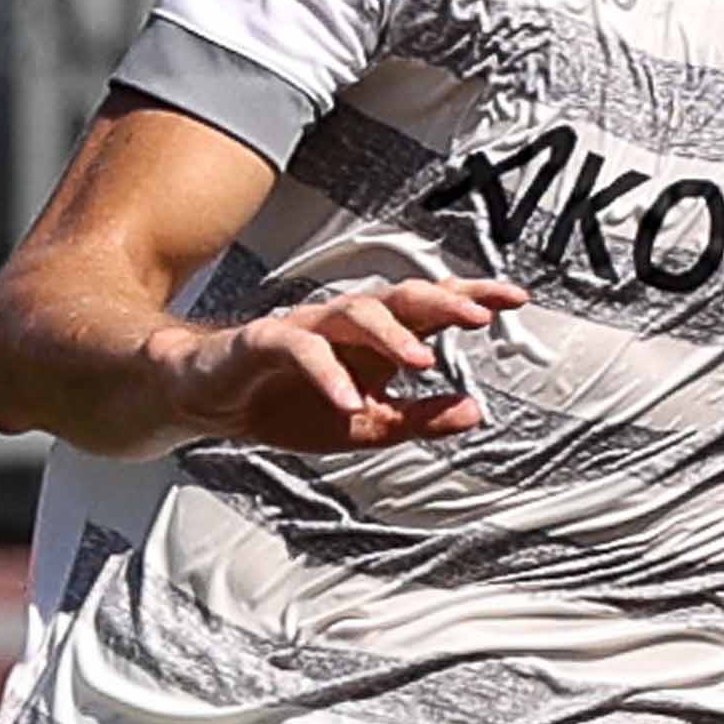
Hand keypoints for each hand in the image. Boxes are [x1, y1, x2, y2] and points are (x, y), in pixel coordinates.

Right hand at [165, 270, 524, 452]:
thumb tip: (474, 411)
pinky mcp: (262, 341)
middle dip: (442, 303)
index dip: (471, 298)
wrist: (207, 399)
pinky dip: (326, 372)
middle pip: (398, 298)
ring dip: (390, 335)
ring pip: (351, 313)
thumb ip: (418, 419)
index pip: (429, 309)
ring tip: (421, 362)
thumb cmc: (285, 404)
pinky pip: (298, 347)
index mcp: (373, 340)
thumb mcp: (365, 426)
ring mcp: (304, 327)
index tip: (516, 298)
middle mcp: (343, 325)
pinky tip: (349, 398)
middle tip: (480, 317)